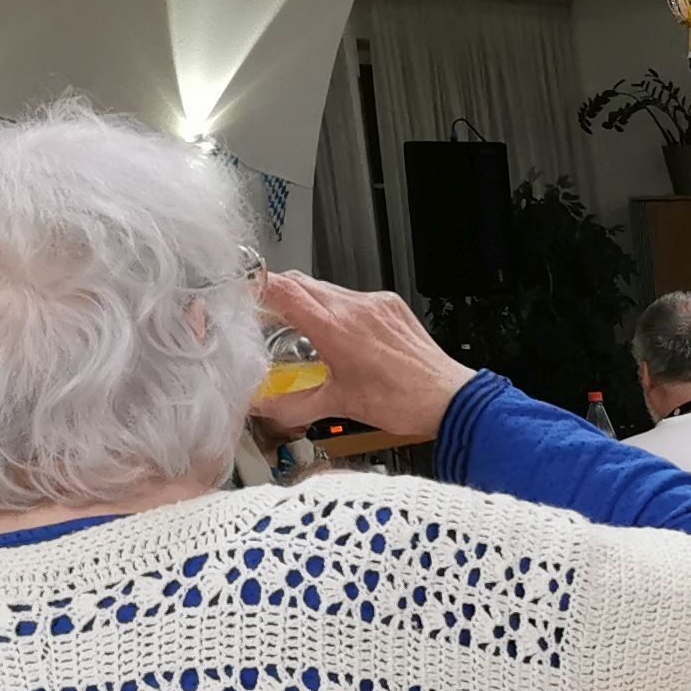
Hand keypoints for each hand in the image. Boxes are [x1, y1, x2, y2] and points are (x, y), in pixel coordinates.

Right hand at [254, 272, 471, 439]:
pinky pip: (356, 296)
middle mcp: (354, 308)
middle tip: (268, 314)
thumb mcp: (339, 405)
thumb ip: (294, 406)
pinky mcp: (391, 306)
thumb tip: (264, 408)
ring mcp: (374, 304)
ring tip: (307, 329)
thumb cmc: (402, 401)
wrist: (448, 398)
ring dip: (311, 302)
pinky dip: (340, 308)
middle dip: (279, 295)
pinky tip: (344, 333)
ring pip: (328, 288)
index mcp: (334, 328)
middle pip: (301, 282)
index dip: (257, 287)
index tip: (242, 293)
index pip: (282, 289)